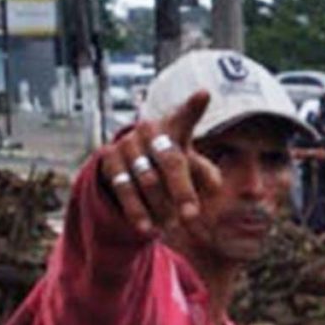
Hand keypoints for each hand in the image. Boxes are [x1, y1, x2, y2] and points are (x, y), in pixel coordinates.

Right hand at [94, 90, 220, 242]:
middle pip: (170, 161)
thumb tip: (216, 186)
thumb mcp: (189, 164)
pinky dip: (137, 211)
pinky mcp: (108, 158)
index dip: (194, 106)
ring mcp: (127, 142)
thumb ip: (204, 172)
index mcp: (174, 127)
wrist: (128, 159)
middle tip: (192, 217)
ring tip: (172, 227)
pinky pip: (123, 188)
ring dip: (161, 207)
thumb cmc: (169, 160)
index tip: (204, 94)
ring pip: (147, 180)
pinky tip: (147, 230)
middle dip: (182, 191)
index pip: (186, 116)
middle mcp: (149, 129)